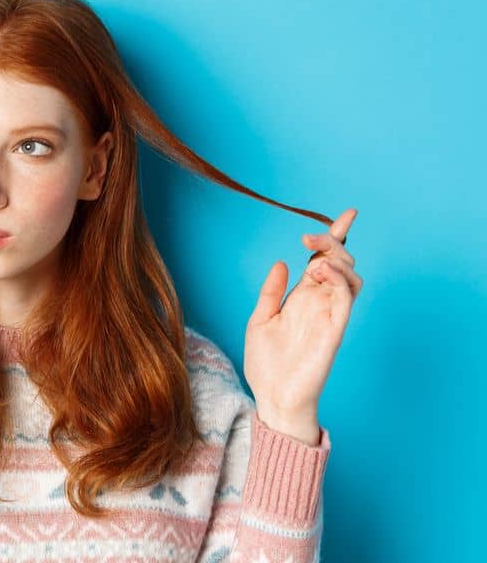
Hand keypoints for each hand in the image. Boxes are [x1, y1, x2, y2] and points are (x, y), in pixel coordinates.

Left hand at [243, 208, 361, 444]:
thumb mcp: (260, 319)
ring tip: (314, 263)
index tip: (348, 214)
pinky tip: (322, 272)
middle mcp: (320, 303)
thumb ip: (271, 291)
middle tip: (307, 239)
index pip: (325, 261)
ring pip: (351, 277)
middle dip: (332, 242)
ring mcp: (330, 315)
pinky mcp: (335, 329)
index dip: (338, 237)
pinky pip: (345, 298)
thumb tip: (281, 262)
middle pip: (341, 262)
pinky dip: (338, 279)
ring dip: (337, 260)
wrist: (272, 396)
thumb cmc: (267, 363)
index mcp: (303, 298)